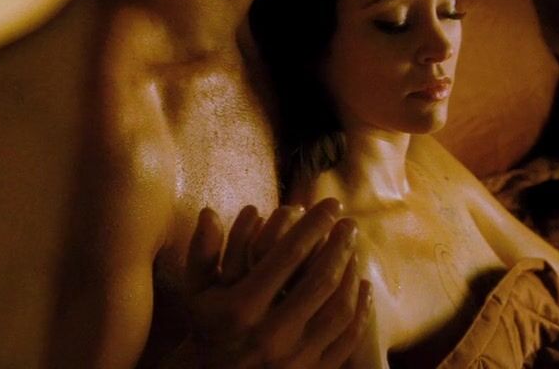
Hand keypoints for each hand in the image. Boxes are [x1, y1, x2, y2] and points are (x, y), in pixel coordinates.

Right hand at [183, 198, 372, 367]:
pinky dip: (360, 310)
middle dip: (339, 245)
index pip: (287, 255)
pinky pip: (346, 339)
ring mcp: (293, 357)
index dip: (313, 225)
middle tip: (349, 223)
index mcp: (241, 307)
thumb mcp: (196, 292)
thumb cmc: (209, 327)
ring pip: (338, 309)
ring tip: (354, 250)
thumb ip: (201, 252)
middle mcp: (270, 333)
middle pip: (319, 279)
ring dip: (351, 274)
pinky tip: (362, 286)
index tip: (330, 204)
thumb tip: (209, 211)